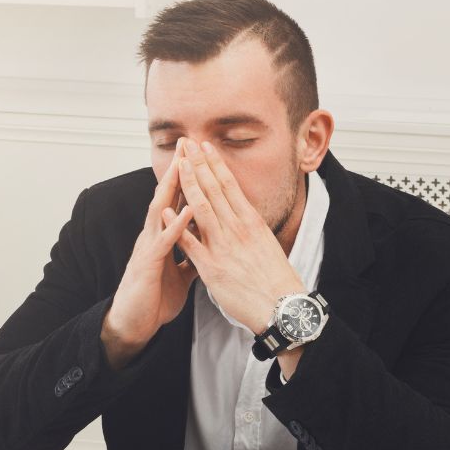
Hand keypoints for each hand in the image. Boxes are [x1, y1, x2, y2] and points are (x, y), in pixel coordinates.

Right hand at [101, 141, 199, 369]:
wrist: (134, 324)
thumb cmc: (154, 298)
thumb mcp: (180, 274)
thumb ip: (191, 256)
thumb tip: (205, 245)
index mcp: (162, 236)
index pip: (176, 200)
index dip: (187, 178)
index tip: (199, 154)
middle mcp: (153, 236)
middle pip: (166, 196)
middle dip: (178, 170)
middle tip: (188, 143)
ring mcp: (148, 248)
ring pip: (160, 211)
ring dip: (173, 188)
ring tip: (185, 164)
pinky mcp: (147, 264)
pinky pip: (164, 241)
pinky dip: (177, 224)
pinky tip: (189, 210)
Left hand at [174, 139, 304, 335]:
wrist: (283, 306)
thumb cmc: (277, 279)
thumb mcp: (267, 244)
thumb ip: (251, 228)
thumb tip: (242, 215)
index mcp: (251, 222)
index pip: (230, 185)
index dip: (215, 164)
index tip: (205, 146)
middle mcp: (238, 229)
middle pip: (214, 189)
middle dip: (198, 164)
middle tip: (186, 143)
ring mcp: (224, 247)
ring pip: (202, 208)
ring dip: (188, 184)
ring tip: (177, 164)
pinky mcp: (212, 268)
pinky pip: (192, 244)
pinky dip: (179, 226)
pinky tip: (167, 210)